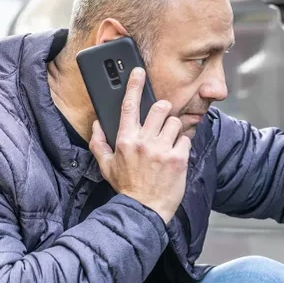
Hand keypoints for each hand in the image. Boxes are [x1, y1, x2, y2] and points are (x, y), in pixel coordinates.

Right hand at [89, 67, 189, 221]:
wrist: (144, 210)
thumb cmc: (126, 188)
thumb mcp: (105, 166)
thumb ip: (99, 143)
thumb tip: (97, 124)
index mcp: (125, 140)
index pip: (129, 106)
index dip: (134, 86)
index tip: (138, 72)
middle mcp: (144, 142)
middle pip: (160, 108)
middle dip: (163, 110)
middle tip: (161, 121)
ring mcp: (163, 149)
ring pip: (176, 122)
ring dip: (174, 129)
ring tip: (168, 142)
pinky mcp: (179, 159)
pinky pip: (186, 140)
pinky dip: (183, 145)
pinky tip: (176, 155)